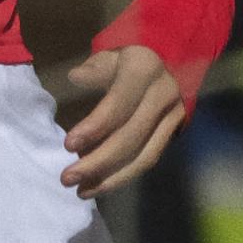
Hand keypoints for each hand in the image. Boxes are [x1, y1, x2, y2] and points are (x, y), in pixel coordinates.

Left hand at [60, 46, 184, 198]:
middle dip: (98, 162)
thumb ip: (94, 68)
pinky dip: (124, 175)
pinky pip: (149, 159)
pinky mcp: (176, 133)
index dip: (94, 128)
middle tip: (67, 178)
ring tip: (81, 190)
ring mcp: (173, 117)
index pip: (118, 105)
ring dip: (110, 178)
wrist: (173, 56)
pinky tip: (100, 183)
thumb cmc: (131, 54)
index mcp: (144, 69)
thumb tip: (75, 78)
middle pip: (130, 138)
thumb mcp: (112, 52)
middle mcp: (163, 95)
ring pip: (143, 157)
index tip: (68, 146)